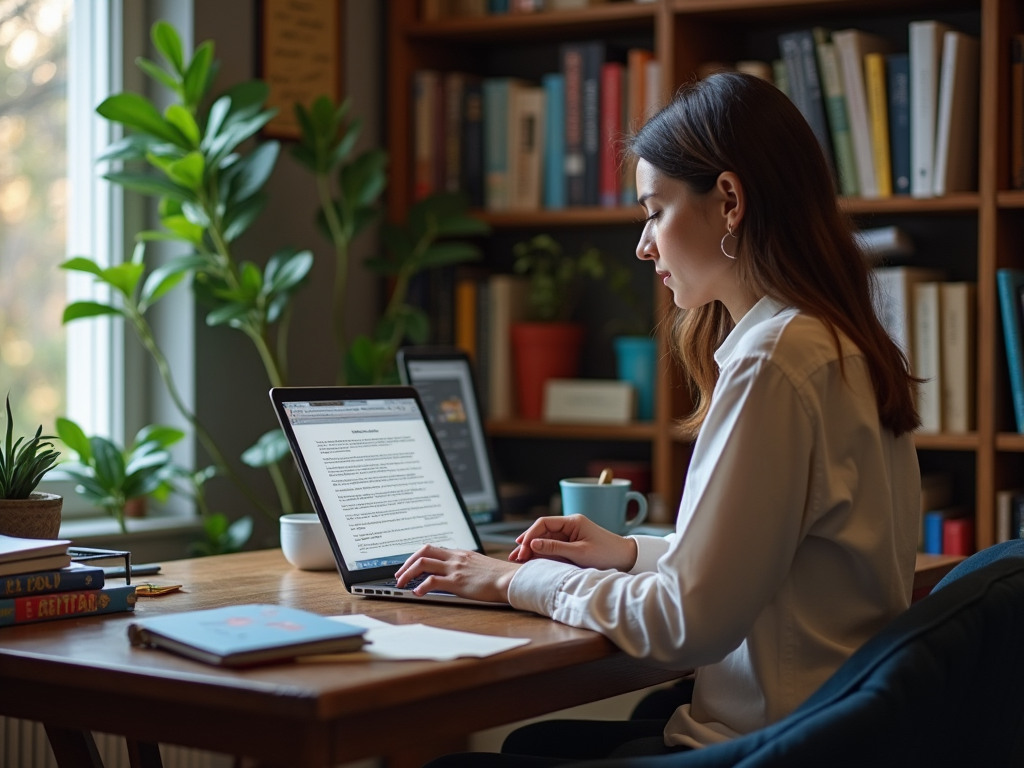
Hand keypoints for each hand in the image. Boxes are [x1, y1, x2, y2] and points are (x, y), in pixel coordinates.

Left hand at [395, 545, 519, 602]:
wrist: (510, 579)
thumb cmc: (498, 576)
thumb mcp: (478, 565)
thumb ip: (465, 565)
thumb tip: (455, 573)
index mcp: (460, 553)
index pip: (432, 548)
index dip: (416, 556)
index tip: (409, 566)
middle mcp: (455, 558)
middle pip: (423, 552)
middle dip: (407, 563)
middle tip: (399, 575)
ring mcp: (455, 568)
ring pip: (423, 564)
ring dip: (408, 574)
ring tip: (401, 584)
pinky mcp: (457, 582)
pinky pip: (432, 581)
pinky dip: (421, 586)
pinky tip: (417, 593)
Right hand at [509, 515, 638, 571]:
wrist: (627, 559)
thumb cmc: (607, 554)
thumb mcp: (579, 553)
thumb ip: (555, 548)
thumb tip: (532, 544)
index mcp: (572, 521)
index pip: (543, 523)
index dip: (530, 535)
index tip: (522, 549)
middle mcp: (569, 525)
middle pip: (542, 532)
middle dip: (527, 543)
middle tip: (514, 557)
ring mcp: (570, 535)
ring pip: (545, 540)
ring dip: (531, 549)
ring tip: (517, 560)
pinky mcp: (572, 544)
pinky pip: (552, 547)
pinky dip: (541, 554)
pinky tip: (530, 560)